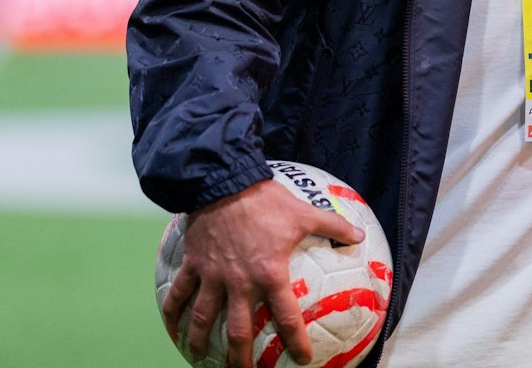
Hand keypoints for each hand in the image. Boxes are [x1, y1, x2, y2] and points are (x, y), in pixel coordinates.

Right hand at [160, 178, 365, 366]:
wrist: (223, 182)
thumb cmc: (266, 200)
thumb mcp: (305, 212)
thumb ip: (334, 226)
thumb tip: (359, 236)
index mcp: (269, 274)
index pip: (286, 317)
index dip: (295, 341)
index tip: (302, 359)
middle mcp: (239, 283)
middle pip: (237, 331)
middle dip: (239, 358)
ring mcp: (212, 276)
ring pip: (203, 319)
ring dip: (200, 342)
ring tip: (200, 359)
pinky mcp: (192, 265)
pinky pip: (178, 294)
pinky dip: (172, 313)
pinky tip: (171, 328)